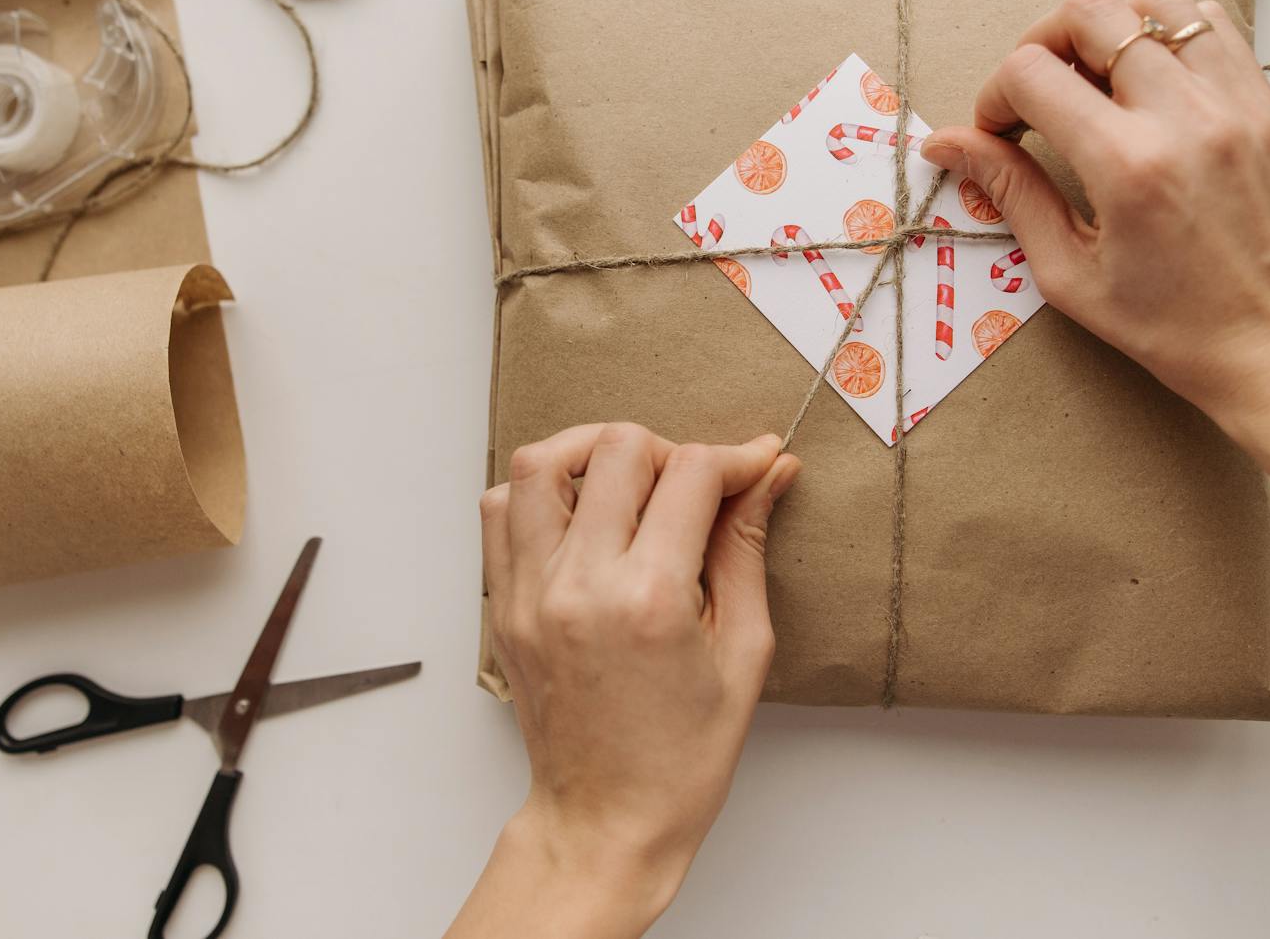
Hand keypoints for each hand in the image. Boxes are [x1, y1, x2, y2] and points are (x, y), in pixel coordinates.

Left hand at [450, 424, 799, 937]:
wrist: (606, 819)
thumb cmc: (681, 757)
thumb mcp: (743, 651)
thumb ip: (746, 550)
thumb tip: (768, 476)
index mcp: (649, 600)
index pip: (692, 474)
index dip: (736, 457)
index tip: (757, 464)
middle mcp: (579, 585)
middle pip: (617, 449)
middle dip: (670, 451)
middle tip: (694, 487)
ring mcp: (530, 592)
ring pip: (541, 462)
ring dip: (593, 453)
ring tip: (630, 484)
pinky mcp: (502, 604)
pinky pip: (501, 509)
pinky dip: (541, 492)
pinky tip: (581, 516)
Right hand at [920, 0, 1269, 435]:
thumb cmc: (1173, 330)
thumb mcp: (1071, 274)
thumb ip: (1011, 193)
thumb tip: (946, 143)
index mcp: (1127, 167)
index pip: (1033, 73)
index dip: (996, 96)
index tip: (1000, 134)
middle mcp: (1185, 118)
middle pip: (1091, 11)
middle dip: (1045, 43)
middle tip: (1039, 95)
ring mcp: (1237, 104)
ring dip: (1113, 27)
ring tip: (1101, 82)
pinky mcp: (1269, 106)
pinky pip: (1214, 26)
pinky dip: (1171, 37)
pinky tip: (1155, 88)